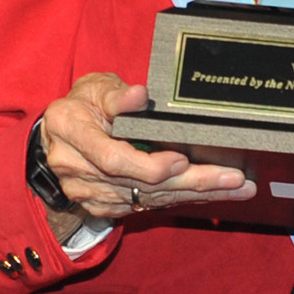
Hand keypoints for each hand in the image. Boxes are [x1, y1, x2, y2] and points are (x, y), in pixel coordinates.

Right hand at [36, 72, 251, 238]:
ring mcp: (89, 193)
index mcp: (72, 133)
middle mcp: (77, 170)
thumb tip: (140, 96)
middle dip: (192, 183)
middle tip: (235, 180)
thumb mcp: (95, 87)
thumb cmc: (82, 104)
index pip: (113, 160)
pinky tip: (209, 194)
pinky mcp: (103, 206)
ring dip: (195, 194)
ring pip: (149, 199)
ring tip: (236, 188)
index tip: (183, 159)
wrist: (57, 134)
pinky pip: (146, 205)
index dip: (150, 164)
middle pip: (141, 184)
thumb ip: (116, 94)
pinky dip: (179, 199)